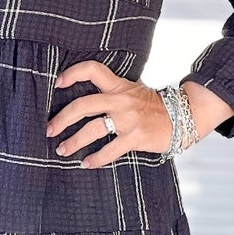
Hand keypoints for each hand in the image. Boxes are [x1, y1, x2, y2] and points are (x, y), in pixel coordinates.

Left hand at [45, 60, 172, 167]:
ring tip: (62, 150)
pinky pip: (110, 150)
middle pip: (83, 105)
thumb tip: (85, 102)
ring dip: (73, 142)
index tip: (57, 83)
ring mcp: (128, 119)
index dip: (73, 73)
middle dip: (62, 119)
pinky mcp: (136, 137)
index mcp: (119, 85)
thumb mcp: (133, 91)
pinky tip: (86, 164)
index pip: (93, 70)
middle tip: (49, 129)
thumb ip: (112, 92)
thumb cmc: (154, 106)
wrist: (184, 116)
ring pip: (92, 129)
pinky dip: (96, 159)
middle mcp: (121, 100)